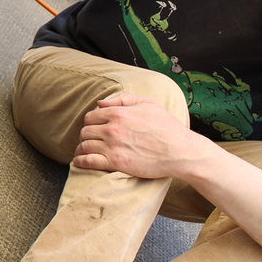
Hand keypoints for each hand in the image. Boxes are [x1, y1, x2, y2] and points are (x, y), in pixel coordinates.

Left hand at [73, 93, 200, 178]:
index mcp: (118, 113)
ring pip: (84, 146)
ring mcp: (112, 146)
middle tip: (89, 141)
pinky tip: (80, 162)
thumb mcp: (149, 104)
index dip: (90, 123)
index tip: (93, 129)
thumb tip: (100, 103)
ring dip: (81, 149)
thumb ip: (123, 99)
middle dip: (86, 136)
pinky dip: (80, 161)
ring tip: (83, 152)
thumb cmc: (167, 127)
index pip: (90, 116)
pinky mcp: (115, 162)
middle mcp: (112, 128)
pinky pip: (88, 161)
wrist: (181, 151)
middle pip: (85, 131)